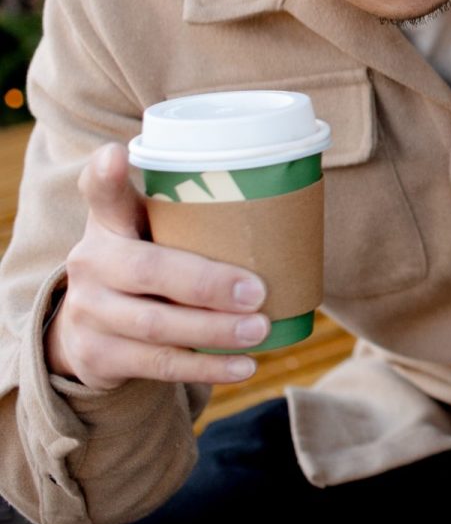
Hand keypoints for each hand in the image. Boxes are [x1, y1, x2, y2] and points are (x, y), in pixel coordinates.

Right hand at [45, 144, 267, 389]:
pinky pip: (158, 365)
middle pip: (147, 272)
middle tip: (258, 292)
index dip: (105, 175)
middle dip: (206, 285)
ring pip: (156, 326)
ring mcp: (88, 312)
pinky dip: (205, 368)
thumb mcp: (150, 230)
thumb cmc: (144, 261)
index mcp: (108, 223)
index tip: (116, 155)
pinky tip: (244, 366)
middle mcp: (90, 263)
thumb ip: (195, 212)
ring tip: (260, 330)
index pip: (101, 193)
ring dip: (213, 332)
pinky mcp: (97, 356)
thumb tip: (291, 196)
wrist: (86, 327)